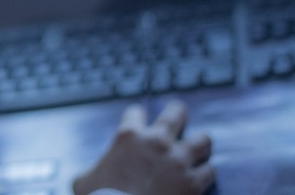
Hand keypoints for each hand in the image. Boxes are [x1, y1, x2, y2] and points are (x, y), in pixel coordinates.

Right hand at [72, 100, 214, 194]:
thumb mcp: (84, 180)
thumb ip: (90, 171)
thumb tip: (87, 179)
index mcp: (128, 135)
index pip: (136, 112)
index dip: (137, 119)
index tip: (138, 126)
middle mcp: (156, 142)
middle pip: (177, 113)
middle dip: (179, 115)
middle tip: (180, 121)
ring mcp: (178, 160)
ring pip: (203, 140)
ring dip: (200, 146)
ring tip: (198, 151)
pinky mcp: (193, 182)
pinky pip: (210, 171)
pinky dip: (206, 174)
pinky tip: (201, 178)